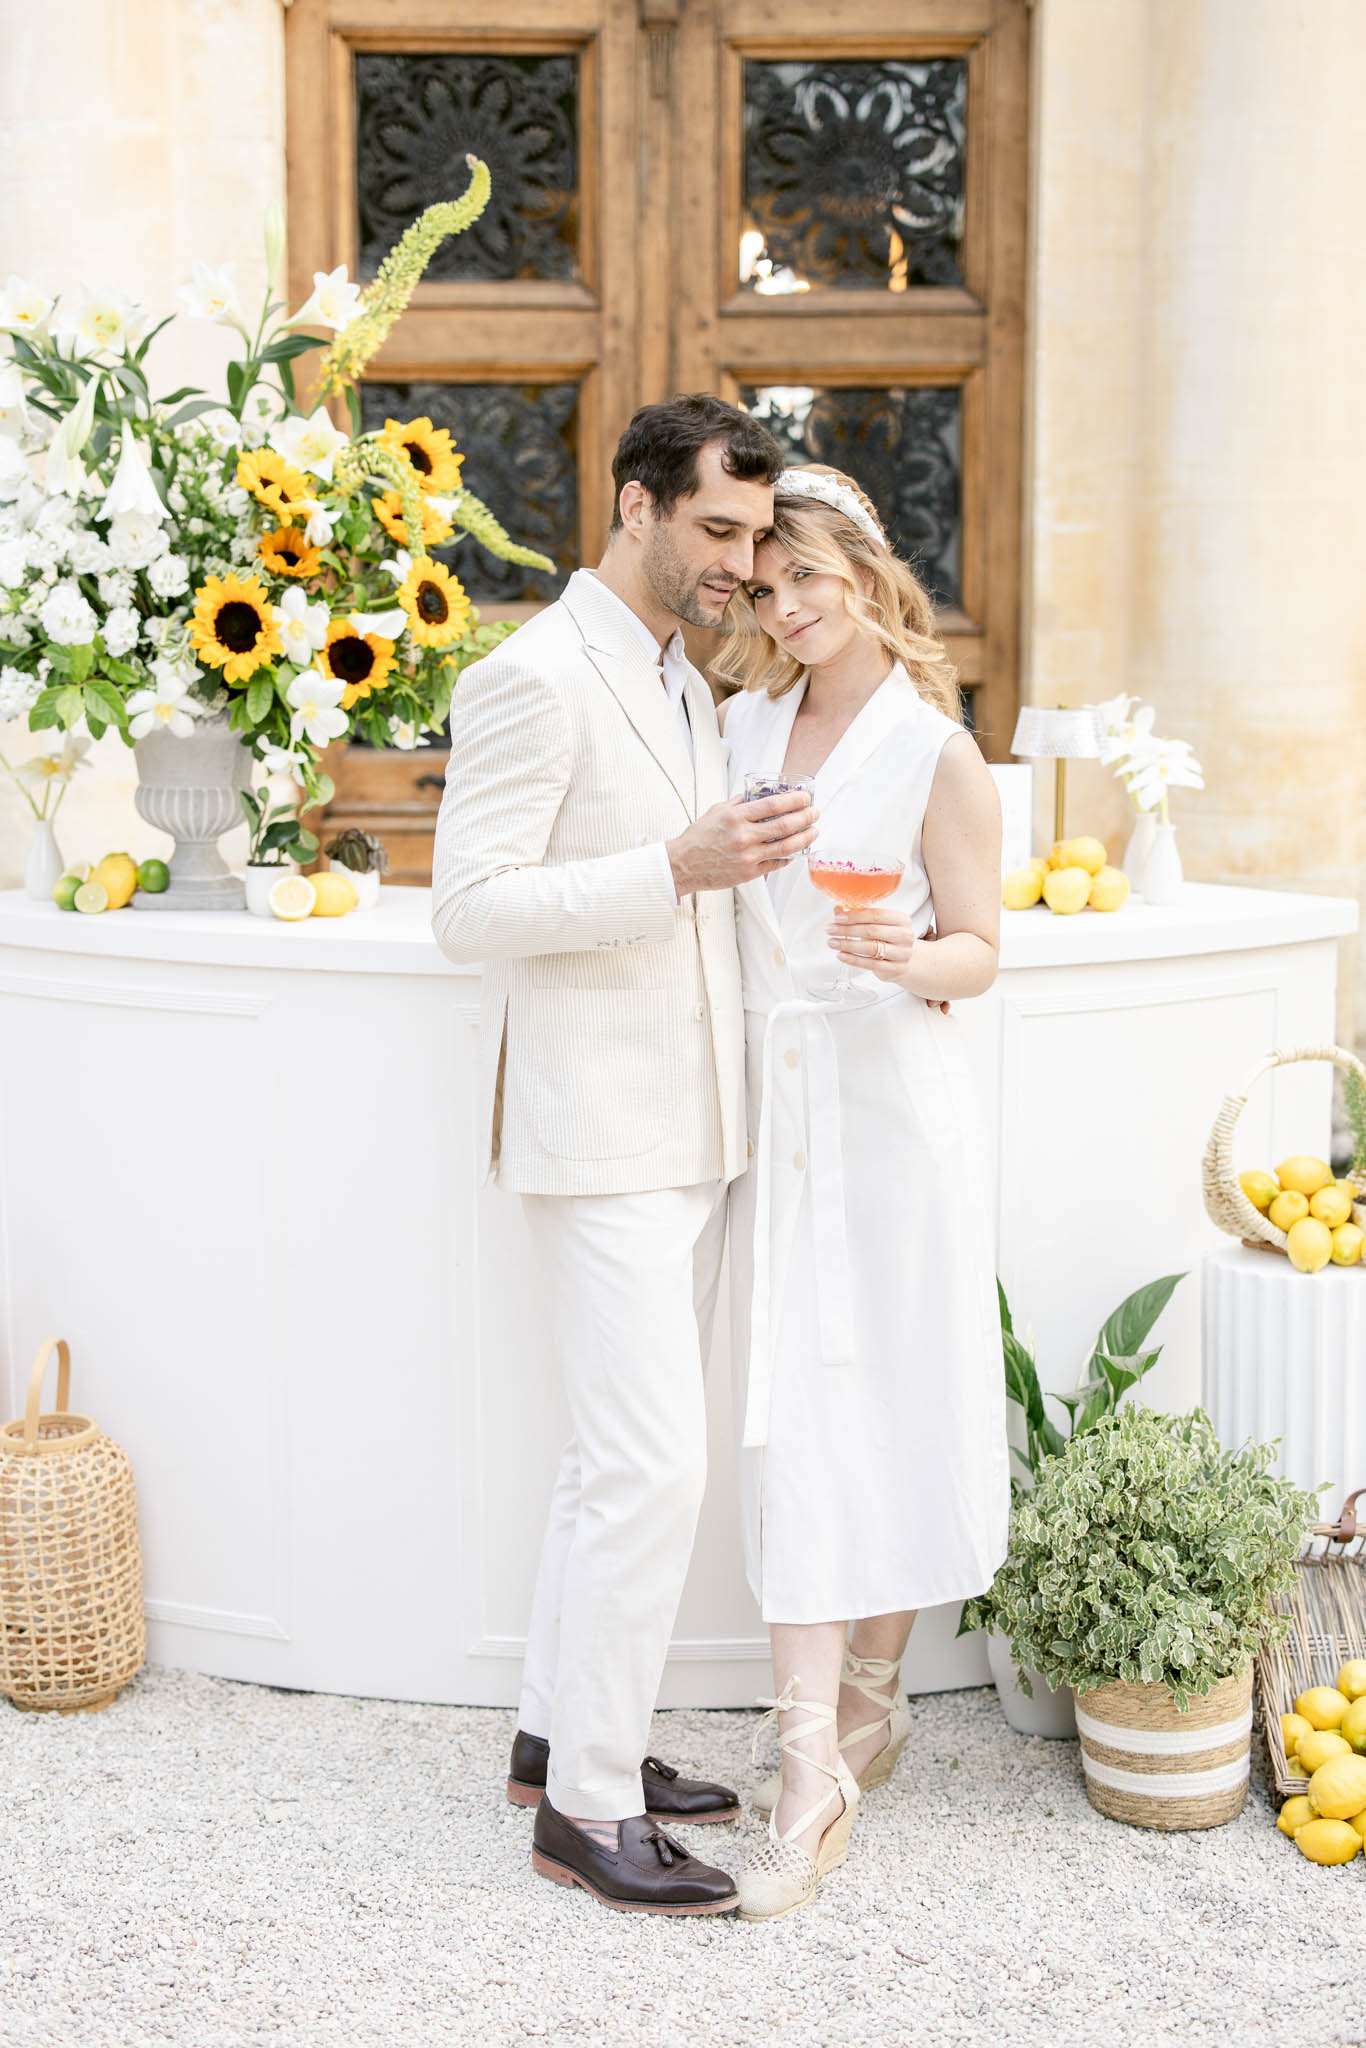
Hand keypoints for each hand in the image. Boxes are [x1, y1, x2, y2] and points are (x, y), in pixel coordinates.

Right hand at [668, 789, 817, 896]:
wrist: (683, 865)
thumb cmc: (699, 837)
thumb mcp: (717, 811)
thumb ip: (740, 803)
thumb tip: (763, 794)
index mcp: (735, 817)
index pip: (773, 805)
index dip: (794, 800)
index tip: (805, 798)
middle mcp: (743, 836)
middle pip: (784, 825)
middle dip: (805, 817)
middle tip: (814, 813)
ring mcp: (747, 856)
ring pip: (786, 846)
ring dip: (804, 837)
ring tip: (813, 831)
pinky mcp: (749, 873)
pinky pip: (776, 863)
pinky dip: (789, 856)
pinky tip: (796, 850)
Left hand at [829, 909, 951, 1013]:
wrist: (907, 960)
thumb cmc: (889, 938)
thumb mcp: (878, 924)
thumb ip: (859, 916)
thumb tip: (838, 908)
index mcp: (901, 919)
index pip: (876, 914)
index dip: (854, 916)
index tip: (837, 917)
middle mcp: (904, 935)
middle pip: (872, 931)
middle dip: (847, 930)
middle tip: (830, 930)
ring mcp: (901, 954)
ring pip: (870, 948)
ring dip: (847, 945)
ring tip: (832, 942)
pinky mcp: (895, 969)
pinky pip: (870, 964)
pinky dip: (853, 960)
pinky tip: (841, 955)